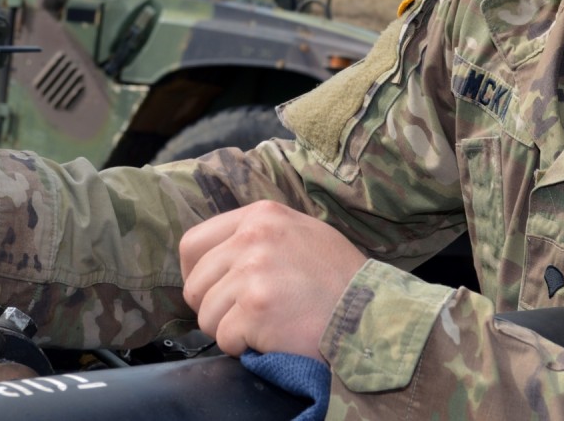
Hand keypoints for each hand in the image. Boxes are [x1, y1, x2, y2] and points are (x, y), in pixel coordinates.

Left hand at [180, 200, 366, 359]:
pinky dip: (245, 347)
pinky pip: (224, 338)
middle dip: (214, 308)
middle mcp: (253, 237)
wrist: (371, 313)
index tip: (215, 291)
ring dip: (231, 330)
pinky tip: (274, 336)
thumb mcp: (302, 233)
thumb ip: (260, 236)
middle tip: (246, 316)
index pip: (193, 243)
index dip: (198, 275)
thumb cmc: (340, 280)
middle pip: (195, 284)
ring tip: (267, 324)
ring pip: (206, 315)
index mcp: (261, 215)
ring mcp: (253, 272)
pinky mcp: (255, 308)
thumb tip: (220, 256)